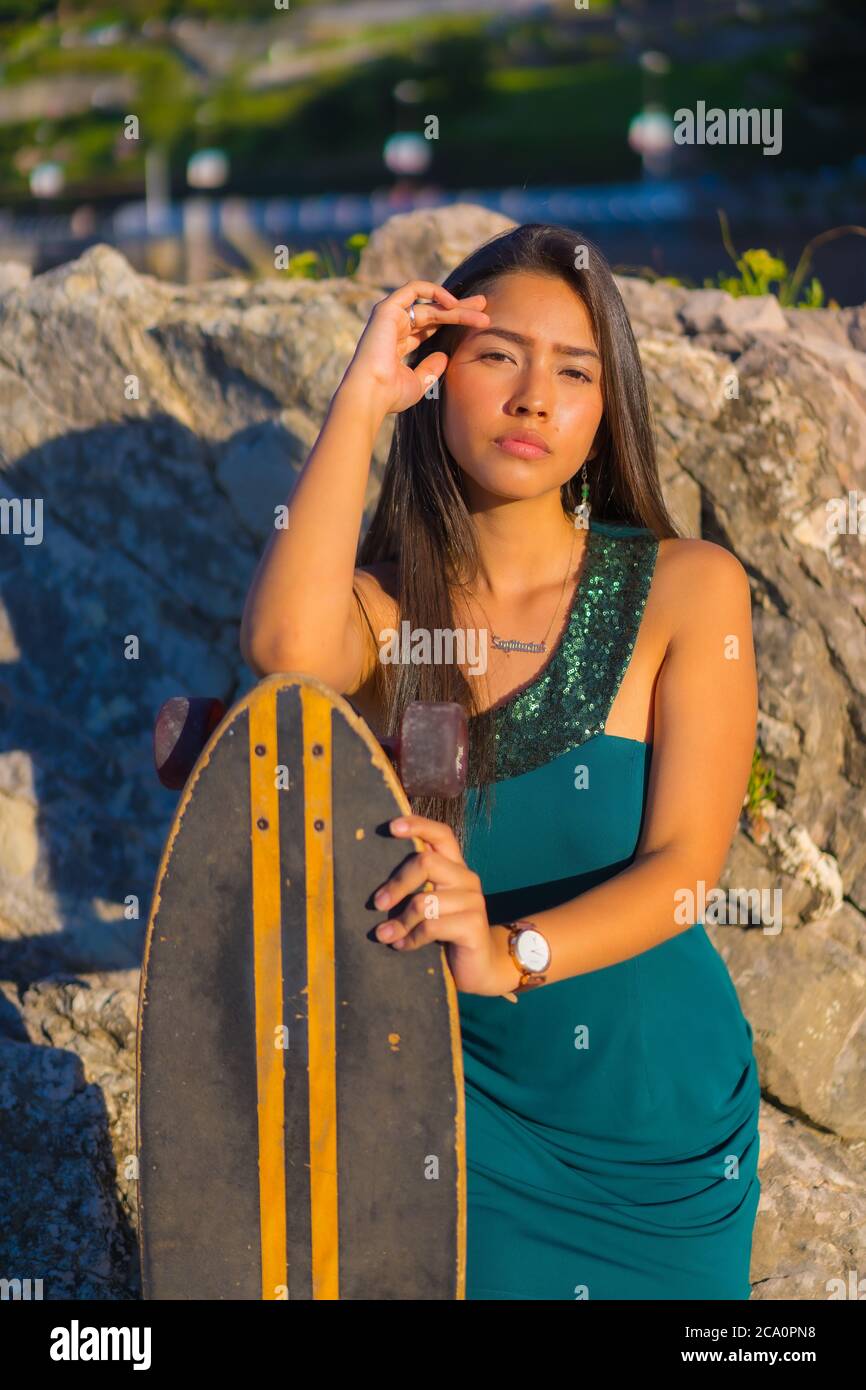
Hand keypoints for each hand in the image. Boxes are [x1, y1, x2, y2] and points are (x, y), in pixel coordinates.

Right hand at [340, 279, 489, 416]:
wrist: (371, 393)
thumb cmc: (390, 394)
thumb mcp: (418, 382)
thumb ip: (431, 368)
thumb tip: (444, 356)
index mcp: (399, 343)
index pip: (430, 326)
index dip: (453, 321)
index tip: (478, 322)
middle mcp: (394, 327)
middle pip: (433, 312)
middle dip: (460, 309)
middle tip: (484, 307)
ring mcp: (390, 316)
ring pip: (429, 304)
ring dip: (455, 305)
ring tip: (480, 309)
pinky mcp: (387, 309)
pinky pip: (414, 289)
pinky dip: (434, 291)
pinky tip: (453, 303)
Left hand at [372, 813, 514, 996]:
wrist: (480, 966)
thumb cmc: (446, 931)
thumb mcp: (431, 904)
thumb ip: (415, 887)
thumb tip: (376, 887)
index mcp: (455, 867)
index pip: (441, 834)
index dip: (418, 826)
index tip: (391, 827)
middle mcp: (466, 878)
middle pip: (426, 862)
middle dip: (396, 884)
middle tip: (377, 903)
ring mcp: (473, 901)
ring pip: (424, 901)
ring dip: (399, 922)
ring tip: (385, 935)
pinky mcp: (474, 925)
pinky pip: (432, 927)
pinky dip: (411, 939)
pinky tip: (402, 946)